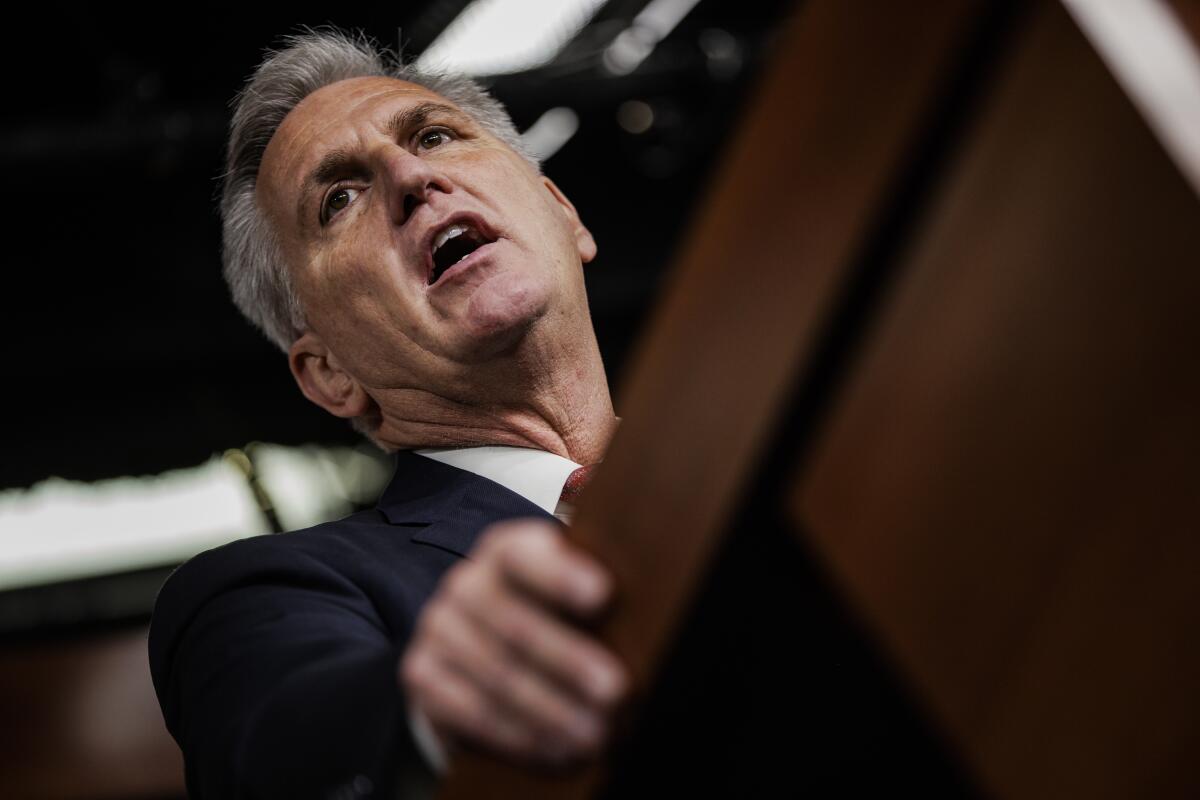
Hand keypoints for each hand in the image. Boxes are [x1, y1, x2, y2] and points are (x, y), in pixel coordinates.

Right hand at [400, 518, 627, 767]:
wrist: (474, 647)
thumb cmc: (548, 615)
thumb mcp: (570, 595)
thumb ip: (596, 597)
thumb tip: (650, 617)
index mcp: (505, 550)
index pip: (524, 554)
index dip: (561, 573)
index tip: (603, 594)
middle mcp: (465, 583)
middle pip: (514, 622)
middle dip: (568, 660)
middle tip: (615, 690)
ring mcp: (438, 627)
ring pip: (496, 673)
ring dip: (550, 710)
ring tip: (595, 733)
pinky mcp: (421, 673)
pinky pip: (469, 709)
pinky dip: (516, 734)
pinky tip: (554, 749)